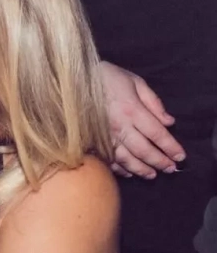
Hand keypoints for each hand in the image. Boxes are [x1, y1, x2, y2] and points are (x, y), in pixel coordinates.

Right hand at [99, 61, 183, 178]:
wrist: (71, 81)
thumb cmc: (106, 77)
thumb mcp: (134, 81)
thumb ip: (153, 102)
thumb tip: (168, 122)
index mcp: (132, 110)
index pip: (157, 133)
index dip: (170, 147)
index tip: (180, 156)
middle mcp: (119, 127)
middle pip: (143, 150)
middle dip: (159, 161)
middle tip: (170, 169)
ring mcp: (104, 137)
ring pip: (126, 159)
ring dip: (141, 169)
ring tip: (152, 175)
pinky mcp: (92, 142)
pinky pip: (108, 160)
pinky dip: (120, 169)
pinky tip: (129, 173)